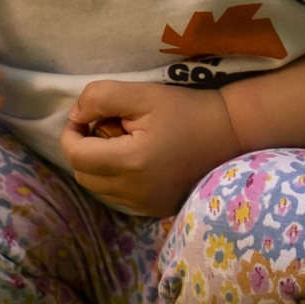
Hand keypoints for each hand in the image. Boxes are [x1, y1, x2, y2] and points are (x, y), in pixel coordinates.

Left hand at [61, 79, 242, 216]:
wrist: (233, 133)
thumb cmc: (187, 110)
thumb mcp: (142, 94)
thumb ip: (100, 98)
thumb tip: (75, 116)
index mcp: (130, 163)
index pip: (75, 155)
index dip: (72, 133)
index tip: (86, 116)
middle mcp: (135, 192)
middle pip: (83, 174)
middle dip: (86, 149)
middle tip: (108, 126)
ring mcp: (146, 205)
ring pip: (99, 188)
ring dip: (101, 165)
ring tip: (126, 142)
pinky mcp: (156, 209)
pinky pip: (120, 197)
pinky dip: (118, 179)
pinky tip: (139, 159)